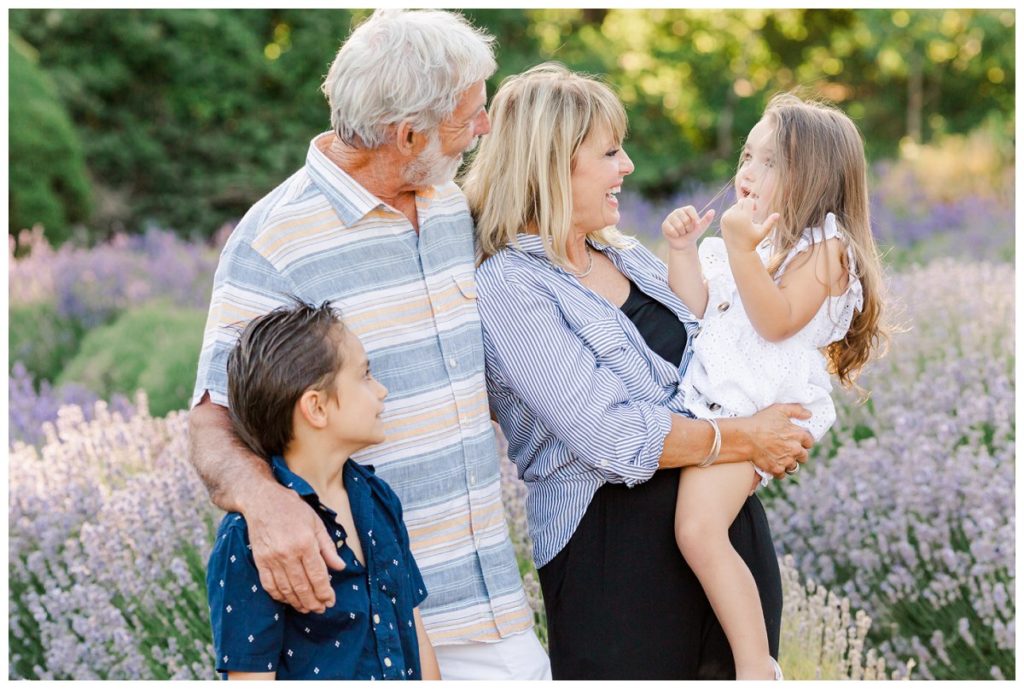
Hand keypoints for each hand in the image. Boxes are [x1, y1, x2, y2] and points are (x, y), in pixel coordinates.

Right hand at [245, 482, 345, 613]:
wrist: (262, 500)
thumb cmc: (292, 509)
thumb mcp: (316, 523)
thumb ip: (328, 548)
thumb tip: (340, 567)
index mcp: (305, 543)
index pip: (317, 576)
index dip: (325, 592)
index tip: (330, 601)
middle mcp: (288, 554)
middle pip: (302, 587)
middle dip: (313, 602)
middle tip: (320, 609)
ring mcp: (272, 559)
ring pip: (286, 590)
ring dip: (298, 603)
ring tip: (307, 608)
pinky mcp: (259, 561)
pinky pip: (269, 585)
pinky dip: (279, 596)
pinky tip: (288, 600)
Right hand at [662, 205, 714, 251]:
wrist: (683, 244)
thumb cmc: (693, 234)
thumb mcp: (700, 228)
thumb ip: (706, 220)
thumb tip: (713, 211)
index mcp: (687, 209)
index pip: (690, 210)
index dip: (694, 219)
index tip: (695, 225)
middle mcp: (677, 211)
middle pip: (685, 219)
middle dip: (688, 228)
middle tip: (687, 230)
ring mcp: (670, 217)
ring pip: (679, 225)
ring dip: (682, 232)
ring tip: (681, 232)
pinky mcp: (664, 224)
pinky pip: (671, 230)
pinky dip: (676, 235)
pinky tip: (675, 234)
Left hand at [720, 197, 778, 251]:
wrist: (738, 251)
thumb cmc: (753, 242)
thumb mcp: (763, 233)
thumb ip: (770, 223)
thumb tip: (778, 214)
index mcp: (744, 218)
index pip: (748, 201)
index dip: (753, 204)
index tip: (755, 211)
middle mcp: (734, 216)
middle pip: (741, 202)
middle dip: (747, 206)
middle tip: (751, 214)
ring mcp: (726, 218)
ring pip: (735, 206)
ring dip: (740, 209)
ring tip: (744, 219)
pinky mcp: (722, 220)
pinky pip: (729, 210)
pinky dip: (733, 213)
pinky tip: (738, 221)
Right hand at [744, 403, 813, 477]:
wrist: (745, 437)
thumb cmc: (761, 422)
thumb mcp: (779, 409)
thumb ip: (796, 410)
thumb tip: (808, 414)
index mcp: (798, 435)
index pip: (810, 442)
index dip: (804, 441)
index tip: (797, 440)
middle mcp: (795, 449)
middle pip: (804, 456)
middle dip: (798, 453)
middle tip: (788, 449)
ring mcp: (786, 460)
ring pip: (794, 467)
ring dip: (789, 463)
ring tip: (780, 458)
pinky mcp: (776, 469)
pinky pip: (782, 474)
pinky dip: (778, 471)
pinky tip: (773, 464)